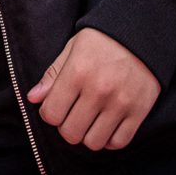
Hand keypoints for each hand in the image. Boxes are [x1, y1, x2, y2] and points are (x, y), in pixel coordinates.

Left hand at [26, 27, 159, 151]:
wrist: (142, 32)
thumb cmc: (103, 39)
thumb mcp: (73, 48)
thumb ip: (52, 74)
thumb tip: (33, 98)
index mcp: (77, 72)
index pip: (51, 114)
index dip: (49, 113)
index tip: (56, 106)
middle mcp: (98, 90)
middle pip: (70, 133)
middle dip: (67, 127)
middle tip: (72, 115)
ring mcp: (120, 103)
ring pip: (94, 142)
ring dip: (88, 135)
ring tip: (90, 121)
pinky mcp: (139, 111)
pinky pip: (120, 142)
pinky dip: (110, 140)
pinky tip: (107, 126)